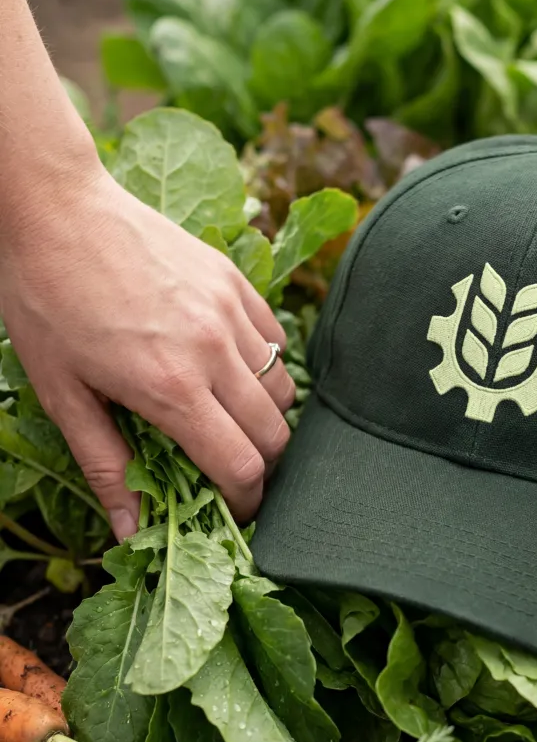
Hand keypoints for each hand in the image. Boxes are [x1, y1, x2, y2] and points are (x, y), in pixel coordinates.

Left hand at [0, 160, 295, 538]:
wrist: (55, 211)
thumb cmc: (46, 302)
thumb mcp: (64, 394)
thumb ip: (107, 465)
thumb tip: (133, 530)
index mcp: (170, 387)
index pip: (242, 465)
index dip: (244, 501)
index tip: (230, 508)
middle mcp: (213, 351)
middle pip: (275, 433)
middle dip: (261, 465)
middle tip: (230, 469)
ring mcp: (230, 312)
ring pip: (283, 388)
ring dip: (265, 417)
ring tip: (229, 418)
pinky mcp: (235, 282)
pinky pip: (276, 339)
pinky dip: (266, 366)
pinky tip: (231, 368)